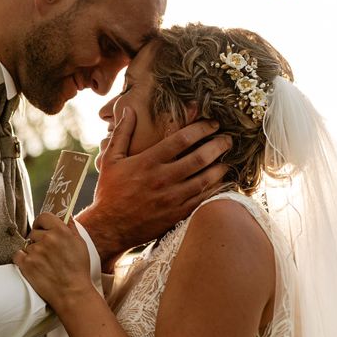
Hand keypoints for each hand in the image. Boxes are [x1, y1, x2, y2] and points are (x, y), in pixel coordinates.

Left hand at [13, 213, 96, 311]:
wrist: (72, 293)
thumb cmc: (78, 270)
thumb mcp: (81, 244)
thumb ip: (71, 228)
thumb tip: (66, 216)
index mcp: (61, 231)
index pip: (44, 216)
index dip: (41, 223)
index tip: (42, 228)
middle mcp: (47, 239)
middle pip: (34, 232)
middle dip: (38, 240)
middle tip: (46, 252)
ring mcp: (35, 252)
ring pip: (27, 245)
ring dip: (32, 252)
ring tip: (43, 263)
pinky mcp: (26, 264)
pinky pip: (17, 255)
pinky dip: (22, 259)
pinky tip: (32, 266)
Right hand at [78, 107, 230, 270]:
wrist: (109, 227)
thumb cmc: (109, 191)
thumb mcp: (110, 159)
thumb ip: (122, 133)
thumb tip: (128, 109)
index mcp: (147, 161)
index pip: (182, 139)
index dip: (201, 128)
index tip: (213, 124)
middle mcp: (162, 179)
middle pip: (199, 158)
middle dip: (218, 146)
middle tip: (228, 140)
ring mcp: (171, 198)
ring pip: (205, 180)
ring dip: (220, 168)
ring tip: (227, 160)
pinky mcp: (176, 214)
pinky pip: (202, 199)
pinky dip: (215, 189)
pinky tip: (220, 182)